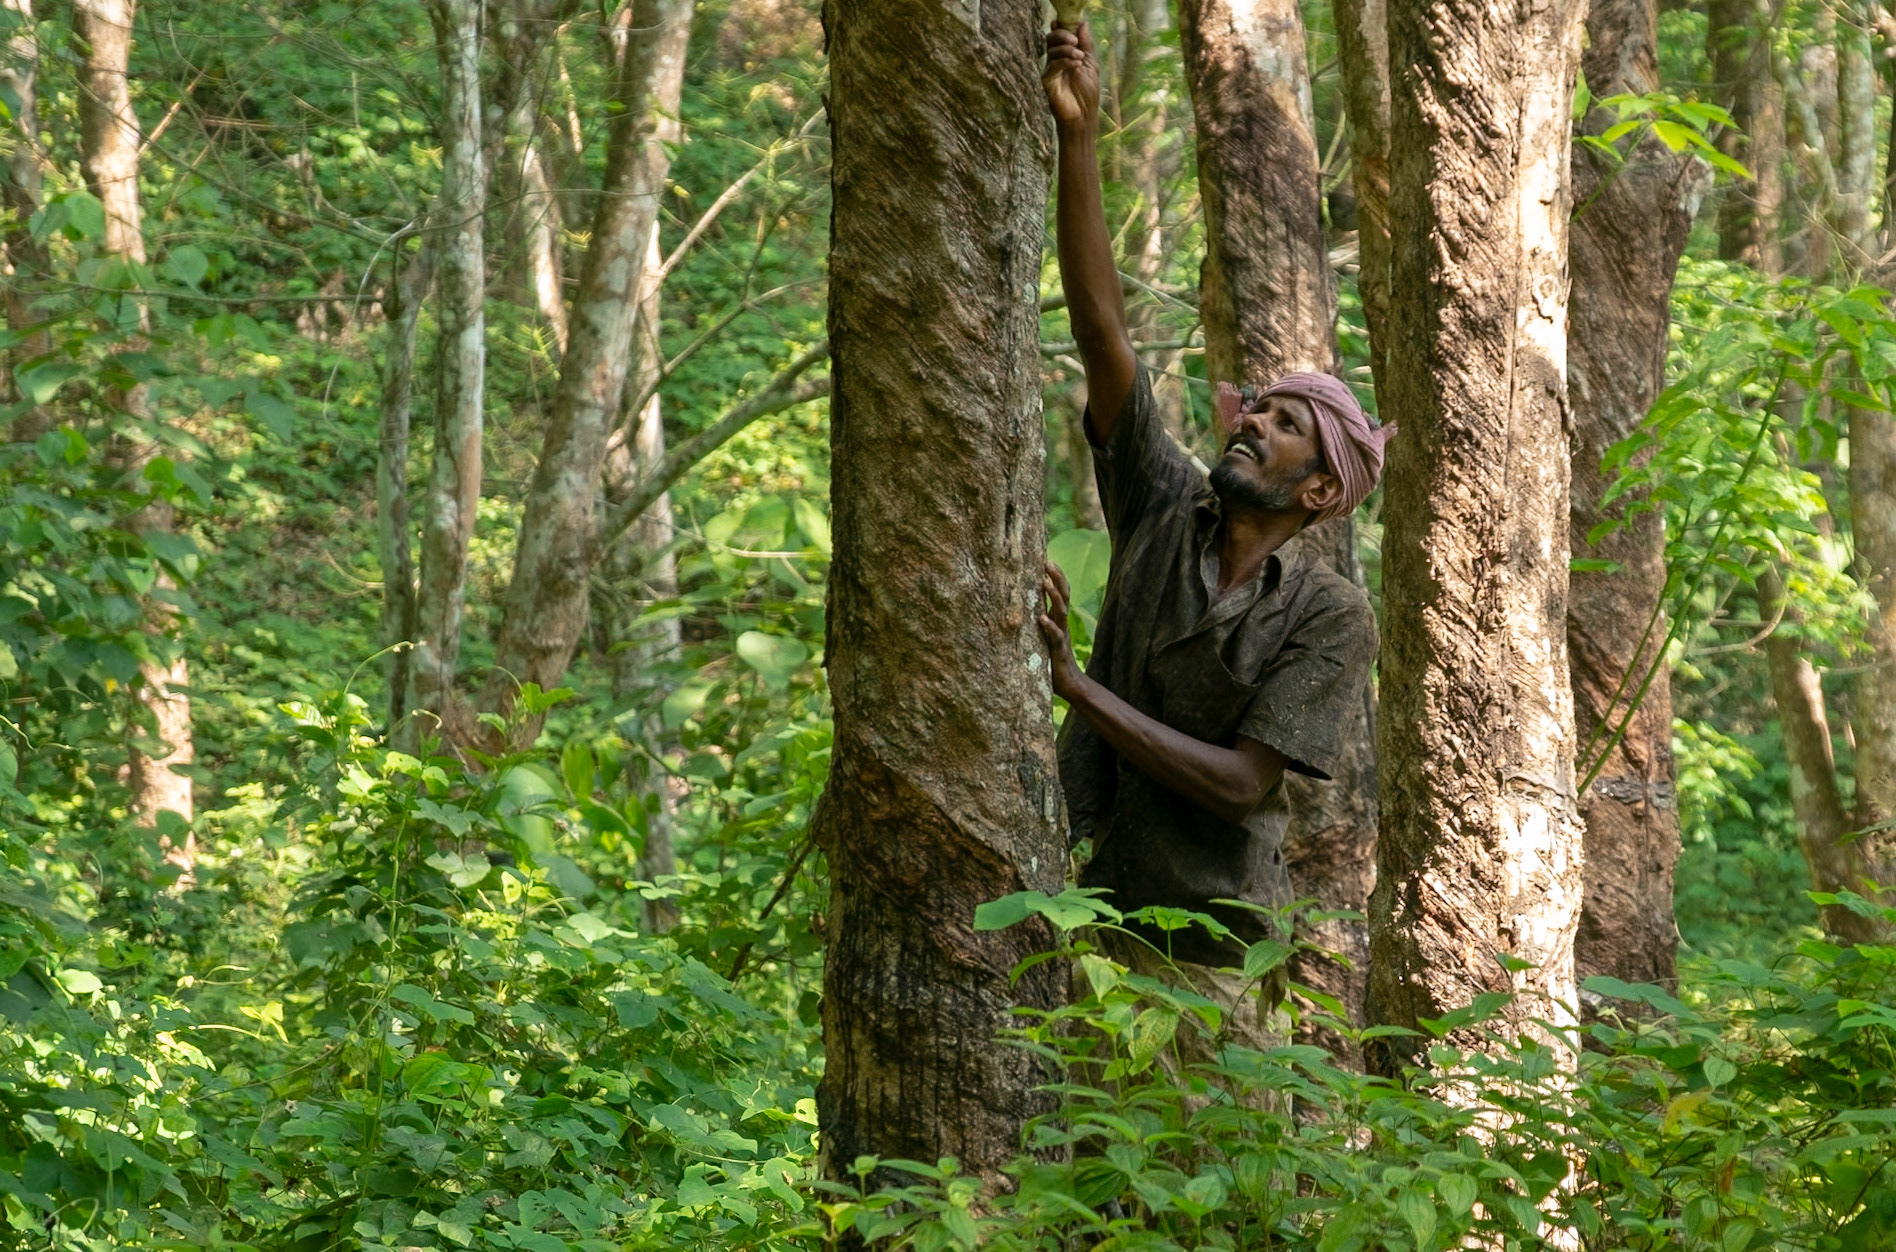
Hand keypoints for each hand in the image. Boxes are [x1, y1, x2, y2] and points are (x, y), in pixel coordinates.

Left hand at [1038, 561, 1084, 699]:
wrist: (1068, 684)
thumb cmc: (1052, 660)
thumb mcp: (1042, 637)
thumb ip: (1036, 624)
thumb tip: (1019, 609)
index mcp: (1057, 619)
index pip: (1060, 593)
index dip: (1056, 576)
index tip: (1048, 559)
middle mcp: (1061, 623)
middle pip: (1063, 595)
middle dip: (1056, 578)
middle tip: (1048, 562)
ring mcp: (1061, 635)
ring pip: (1061, 611)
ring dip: (1053, 596)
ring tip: (1044, 582)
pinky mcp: (1058, 650)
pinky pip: (1055, 635)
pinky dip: (1049, 626)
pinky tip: (1041, 618)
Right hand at [1042, 23, 1098, 131]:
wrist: (1083, 117)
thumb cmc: (1087, 95)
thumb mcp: (1090, 65)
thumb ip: (1086, 45)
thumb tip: (1083, 24)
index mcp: (1065, 56)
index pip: (1059, 36)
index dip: (1063, 27)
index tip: (1072, 25)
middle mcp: (1054, 62)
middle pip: (1051, 39)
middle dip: (1063, 35)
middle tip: (1075, 41)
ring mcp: (1049, 71)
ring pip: (1052, 51)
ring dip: (1067, 50)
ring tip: (1080, 57)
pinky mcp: (1046, 81)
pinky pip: (1052, 65)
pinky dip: (1065, 61)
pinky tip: (1077, 64)